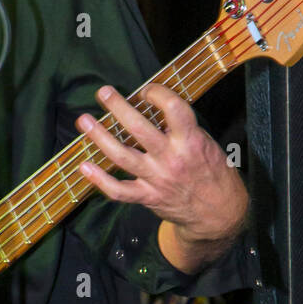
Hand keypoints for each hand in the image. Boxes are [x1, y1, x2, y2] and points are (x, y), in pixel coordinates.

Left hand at [76, 82, 248, 270]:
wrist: (218, 213)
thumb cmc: (212, 173)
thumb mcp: (206, 144)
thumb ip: (182, 129)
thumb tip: (156, 108)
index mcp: (191, 141)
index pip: (173, 108)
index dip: (157, 93)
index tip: (147, 90)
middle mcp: (171, 159)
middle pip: (139, 129)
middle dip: (118, 107)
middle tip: (103, 93)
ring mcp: (157, 179)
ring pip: (122, 155)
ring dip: (99, 136)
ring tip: (83, 120)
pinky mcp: (147, 196)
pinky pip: (118, 190)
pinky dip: (99, 180)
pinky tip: (84, 166)